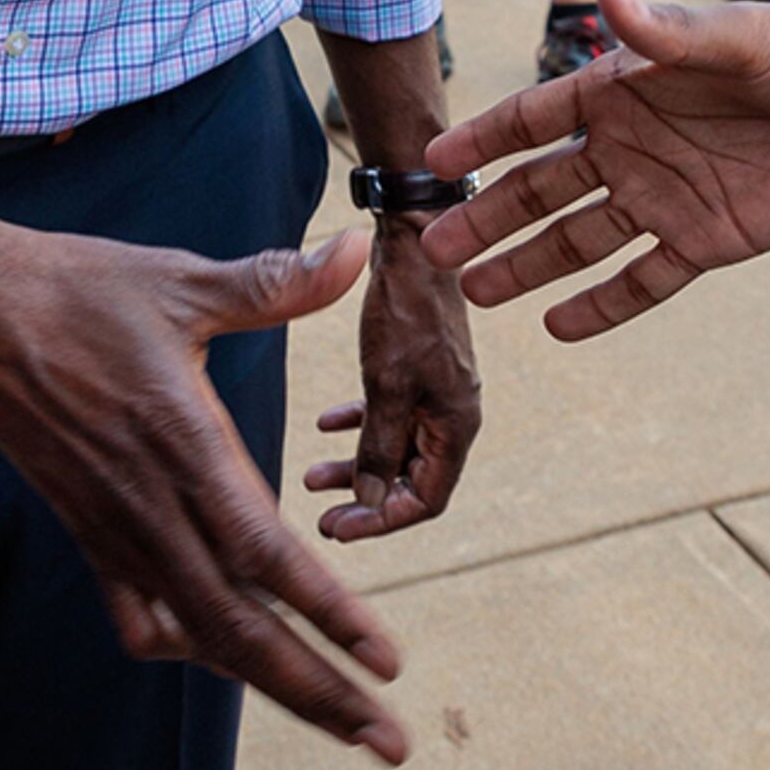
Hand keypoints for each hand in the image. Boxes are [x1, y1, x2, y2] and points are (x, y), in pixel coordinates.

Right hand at [0, 221, 416, 763]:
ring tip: (331, 715)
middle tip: (386, 742)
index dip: (329, 613)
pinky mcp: (86, 530)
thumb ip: (274, 282)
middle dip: (318, 691)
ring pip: (196, 634)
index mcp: (180, 441)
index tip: (386, 660)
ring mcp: (112, 526)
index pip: (263, 552)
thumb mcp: (180, 278)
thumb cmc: (74, 289)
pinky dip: (187, 647)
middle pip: (238, 626)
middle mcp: (146, 502)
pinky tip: (223, 650)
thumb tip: (356, 249)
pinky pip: (137, 616)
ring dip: (268, 681)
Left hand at [303, 221, 478, 542]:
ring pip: (396, 447)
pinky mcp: (417, 367)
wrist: (415, 242)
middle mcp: (453, 414)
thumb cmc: (405, 311)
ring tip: (313, 477)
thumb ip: (377, 445)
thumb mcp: (386, 385)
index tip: (336, 527)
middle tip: (323, 516)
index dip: (381, 520)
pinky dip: (360, 424)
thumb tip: (368, 500)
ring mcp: (436, 390)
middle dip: (365, 499)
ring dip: (357, 465)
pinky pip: (391, 413)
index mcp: (457, 425)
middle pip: (411, 479)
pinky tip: (325, 424)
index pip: (425, 500)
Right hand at [419, 0, 769, 341]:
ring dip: (528, 265)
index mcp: (628, 88)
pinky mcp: (710, 239)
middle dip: (487, 217)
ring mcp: (668, 195)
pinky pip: (645, 279)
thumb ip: (669, 34)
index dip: (484, 138)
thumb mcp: (740, 39)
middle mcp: (635, 145)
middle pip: (543, 188)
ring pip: (580, 239)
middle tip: (432, 251)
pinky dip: (603, 304)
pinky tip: (558, 327)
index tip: (431, 159)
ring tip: (476, 291)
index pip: (537, 117)